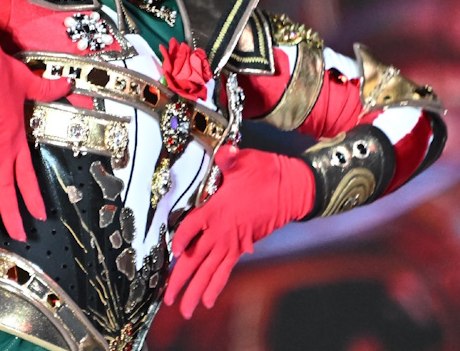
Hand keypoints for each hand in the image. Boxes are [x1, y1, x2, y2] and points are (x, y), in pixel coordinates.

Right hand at [0, 34, 72, 240]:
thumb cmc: (3, 75)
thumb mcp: (31, 83)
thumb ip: (49, 88)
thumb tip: (68, 83)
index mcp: (17, 141)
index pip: (28, 178)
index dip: (34, 198)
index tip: (40, 215)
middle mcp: (0, 152)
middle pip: (7, 191)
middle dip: (13, 216)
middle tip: (18, 236)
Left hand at [164, 146, 315, 317]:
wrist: (292, 189)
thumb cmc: (266, 173)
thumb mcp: (244, 160)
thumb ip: (228, 158)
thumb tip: (225, 150)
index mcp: (218, 210)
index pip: (190, 228)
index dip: (179, 240)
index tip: (172, 252)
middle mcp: (222, 231)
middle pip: (195, 259)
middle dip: (180, 280)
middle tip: (167, 299)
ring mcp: (232, 242)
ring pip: (209, 271)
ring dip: (196, 290)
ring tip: (184, 309)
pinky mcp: (242, 247)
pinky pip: (225, 271)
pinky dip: (216, 286)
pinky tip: (207, 301)